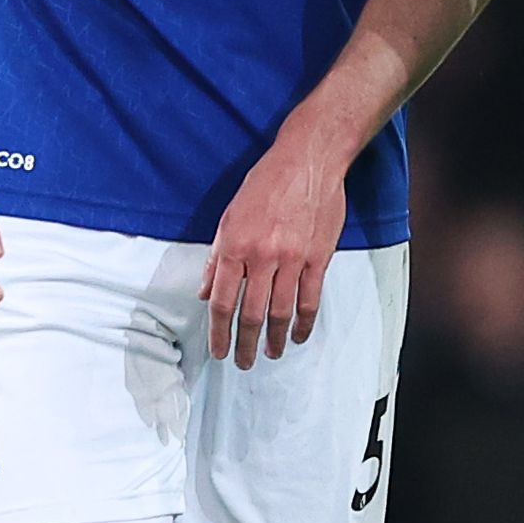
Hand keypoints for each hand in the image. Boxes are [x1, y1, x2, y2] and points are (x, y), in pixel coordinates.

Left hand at [199, 146, 347, 369]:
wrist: (308, 160)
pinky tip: (298, 336)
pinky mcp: (317, 258)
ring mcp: (293, 259)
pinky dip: (304, 323)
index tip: (219, 351)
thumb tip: (205, 292)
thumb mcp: (230, 215)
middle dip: (245, 344)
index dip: (218, 332)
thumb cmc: (267, 183)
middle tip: (243, 362)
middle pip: (251, 313)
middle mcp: (263, 256)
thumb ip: (217, 257)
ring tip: (270, 354)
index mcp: (236, 246)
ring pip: (281, 312)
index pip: (222, 301)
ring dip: (274, 339)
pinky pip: (310, 299)